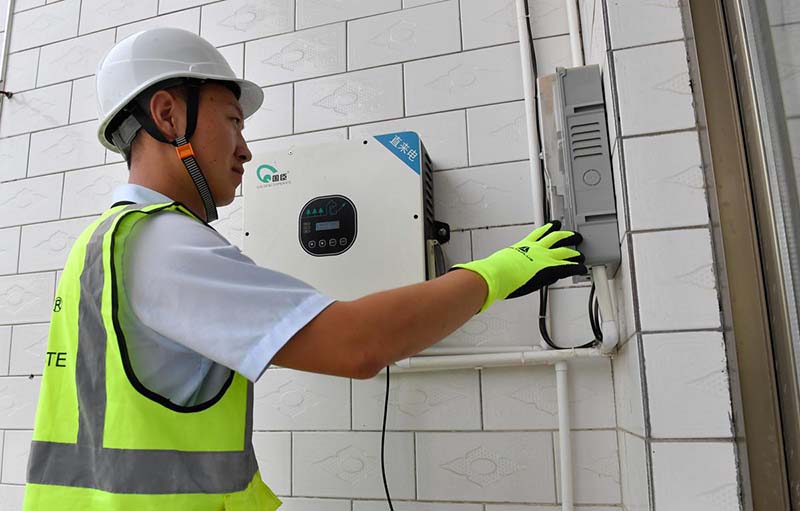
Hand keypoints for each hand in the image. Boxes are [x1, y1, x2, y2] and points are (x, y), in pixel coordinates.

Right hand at [451, 221, 587, 312]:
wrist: (496, 274)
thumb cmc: (494, 271)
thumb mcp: (498, 262)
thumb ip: (502, 264)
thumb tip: (492, 270)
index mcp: (523, 246)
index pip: (539, 234)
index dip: (548, 228)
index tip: (553, 225)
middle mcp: (536, 249)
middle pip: (555, 237)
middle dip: (565, 235)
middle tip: (572, 234)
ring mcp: (544, 258)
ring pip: (565, 250)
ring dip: (574, 250)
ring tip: (581, 250)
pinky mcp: (550, 269)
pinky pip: (568, 267)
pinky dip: (577, 266)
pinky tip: (583, 267)